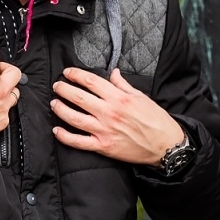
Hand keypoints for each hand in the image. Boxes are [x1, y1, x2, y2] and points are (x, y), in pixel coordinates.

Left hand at [51, 67, 185, 164]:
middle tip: (57, 86)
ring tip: (54, 103)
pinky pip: (78, 141)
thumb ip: (123, 85)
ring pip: (73, 118)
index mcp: (119, 98)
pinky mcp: (103, 146)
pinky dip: (65, 136)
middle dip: (63, 89)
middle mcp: (109, 112)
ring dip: (60, 109)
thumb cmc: (156, 120)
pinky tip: (56, 130)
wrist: (166, 146)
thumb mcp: (141, 97)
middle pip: (78, 97)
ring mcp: (104, 130)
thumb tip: (113, 72)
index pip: (91, 82)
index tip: (67, 72)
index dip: (75, 75)